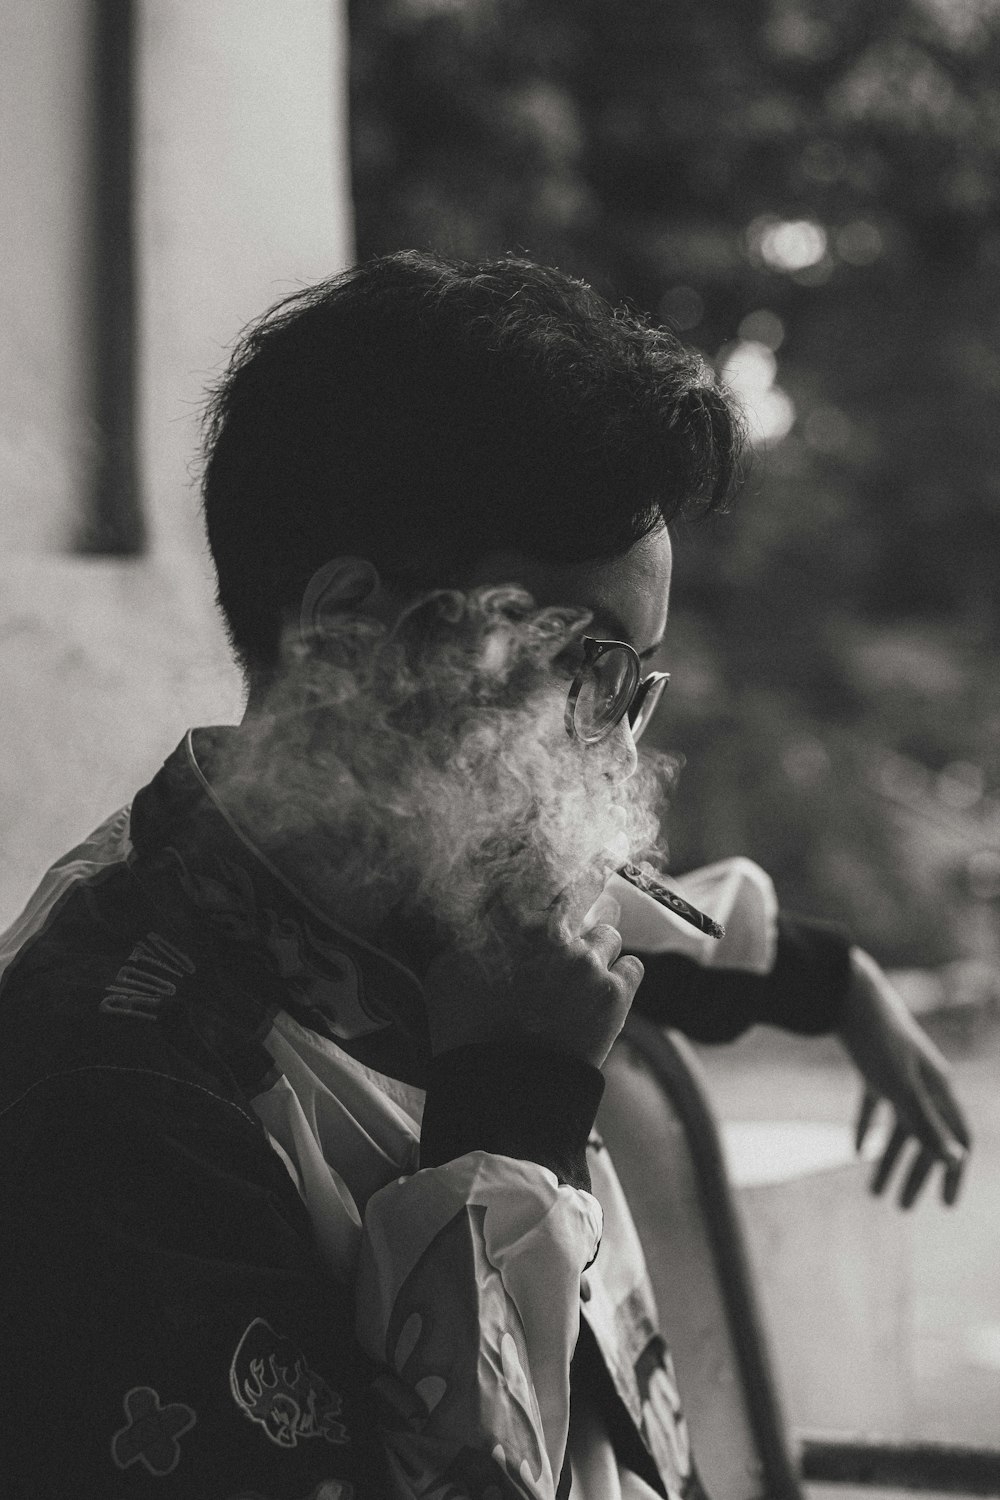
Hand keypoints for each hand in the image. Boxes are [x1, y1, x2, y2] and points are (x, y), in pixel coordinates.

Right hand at [423, 886, 643, 1068]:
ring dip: (596, 947)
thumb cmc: (466, 1031)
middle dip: (586, 886)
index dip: (551, 863)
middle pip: (585, 884)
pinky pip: (632, 966)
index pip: (540, 867)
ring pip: (608, 931)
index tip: (564, 866)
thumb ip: (468, 927)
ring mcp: (587, 960)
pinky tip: (599, 996)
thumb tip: (484, 900)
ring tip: (578, 976)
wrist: (503, 1090)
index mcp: (510, 919)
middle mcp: (552, 931)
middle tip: (587, 892)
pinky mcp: (615, 992)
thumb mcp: (446, 970)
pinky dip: (619, 978)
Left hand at [839, 947, 970, 1207]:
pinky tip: (856, 1151)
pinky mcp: (874, 1066)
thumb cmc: (878, 1040)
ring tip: (873, 1192)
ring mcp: (900, 1073)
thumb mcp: (901, 1088)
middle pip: (928, 1137)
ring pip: (900, 1126)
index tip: (946, 1205)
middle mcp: (926, 1082)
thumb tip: (954, 1160)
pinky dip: (868, 1128)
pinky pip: (876, 1106)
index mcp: (940, 1089)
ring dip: (889, 1159)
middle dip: (916, 1174)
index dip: (954, 1172)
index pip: (958, 1139)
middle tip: (902, 1208)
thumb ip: (927, 1124)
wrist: (847, 993)